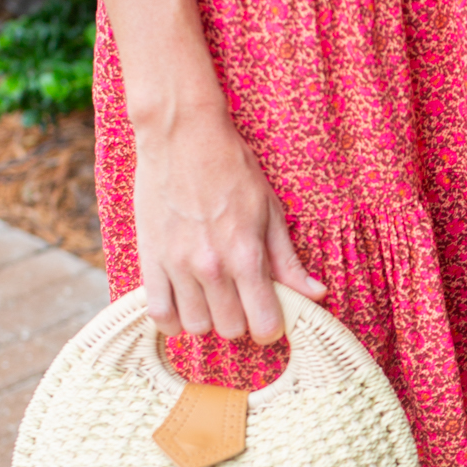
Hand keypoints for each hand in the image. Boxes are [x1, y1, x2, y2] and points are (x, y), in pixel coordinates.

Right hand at [132, 105, 325, 344]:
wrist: (182, 135)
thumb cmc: (232, 168)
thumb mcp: (270, 211)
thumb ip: (289, 261)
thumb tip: (316, 295)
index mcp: (247, 256)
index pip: (263, 325)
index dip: (270, 328)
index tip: (269, 317)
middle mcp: (211, 267)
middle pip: (230, 330)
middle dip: (240, 321)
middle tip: (240, 300)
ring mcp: (177, 265)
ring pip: (196, 326)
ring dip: (207, 319)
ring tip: (211, 297)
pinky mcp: (150, 259)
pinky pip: (158, 313)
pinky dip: (171, 319)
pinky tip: (183, 305)